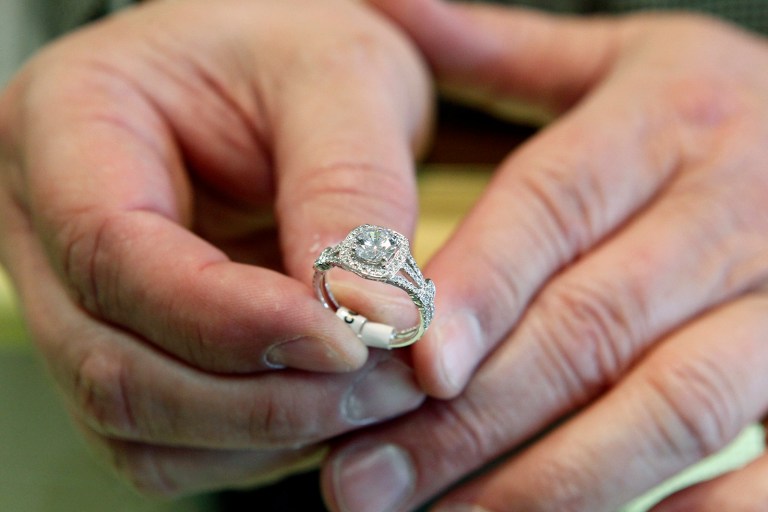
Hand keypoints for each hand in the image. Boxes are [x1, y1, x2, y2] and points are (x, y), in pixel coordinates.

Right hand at [0, 0, 430, 495]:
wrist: (286, 74)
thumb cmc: (301, 51)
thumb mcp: (341, 77)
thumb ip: (350, 187)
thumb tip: (368, 317)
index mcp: (68, 122)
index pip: (111, 250)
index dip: (230, 318)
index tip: (350, 342)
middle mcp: (49, 223)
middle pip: (113, 363)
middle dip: (263, 398)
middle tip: (389, 384)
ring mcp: (83, 301)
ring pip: (139, 423)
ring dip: (267, 432)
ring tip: (378, 396)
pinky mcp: (131, 349)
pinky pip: (172, 441)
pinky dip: (256, 444)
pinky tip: (330, 406)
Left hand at [321, 2, 767, 510]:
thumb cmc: (710, 104)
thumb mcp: (621, 56)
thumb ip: (502, 47)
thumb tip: (389, 3)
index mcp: (668, 121)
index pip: (553, 207)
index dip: (479, 286)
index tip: (405, 359)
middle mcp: (730, 211)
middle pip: (590, 327)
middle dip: (475, 414)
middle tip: (363, 478)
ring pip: (667, 408)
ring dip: (548, 480)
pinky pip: (753, 462)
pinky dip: (677, 509)